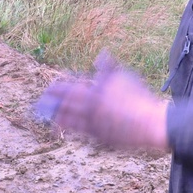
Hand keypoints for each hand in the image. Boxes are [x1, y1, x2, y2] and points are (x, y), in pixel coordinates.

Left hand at [34, 52, 169, 151]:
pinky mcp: (98, 137)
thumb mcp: (125, 76)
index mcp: (95, 90)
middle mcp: (91, 108)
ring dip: (57, 118)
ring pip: (69, 121)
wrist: (150, 122)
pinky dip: (72, 129)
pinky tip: (68, 128)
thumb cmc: (139, 96)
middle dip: (52, 103)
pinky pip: (80, 133)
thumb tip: (101, 54)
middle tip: (42, 102)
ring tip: (51, 117)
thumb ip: (108, 67)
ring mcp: (93, 123)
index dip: (57, 87)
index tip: (50, 88)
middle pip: (64, 105)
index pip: (70, 87)